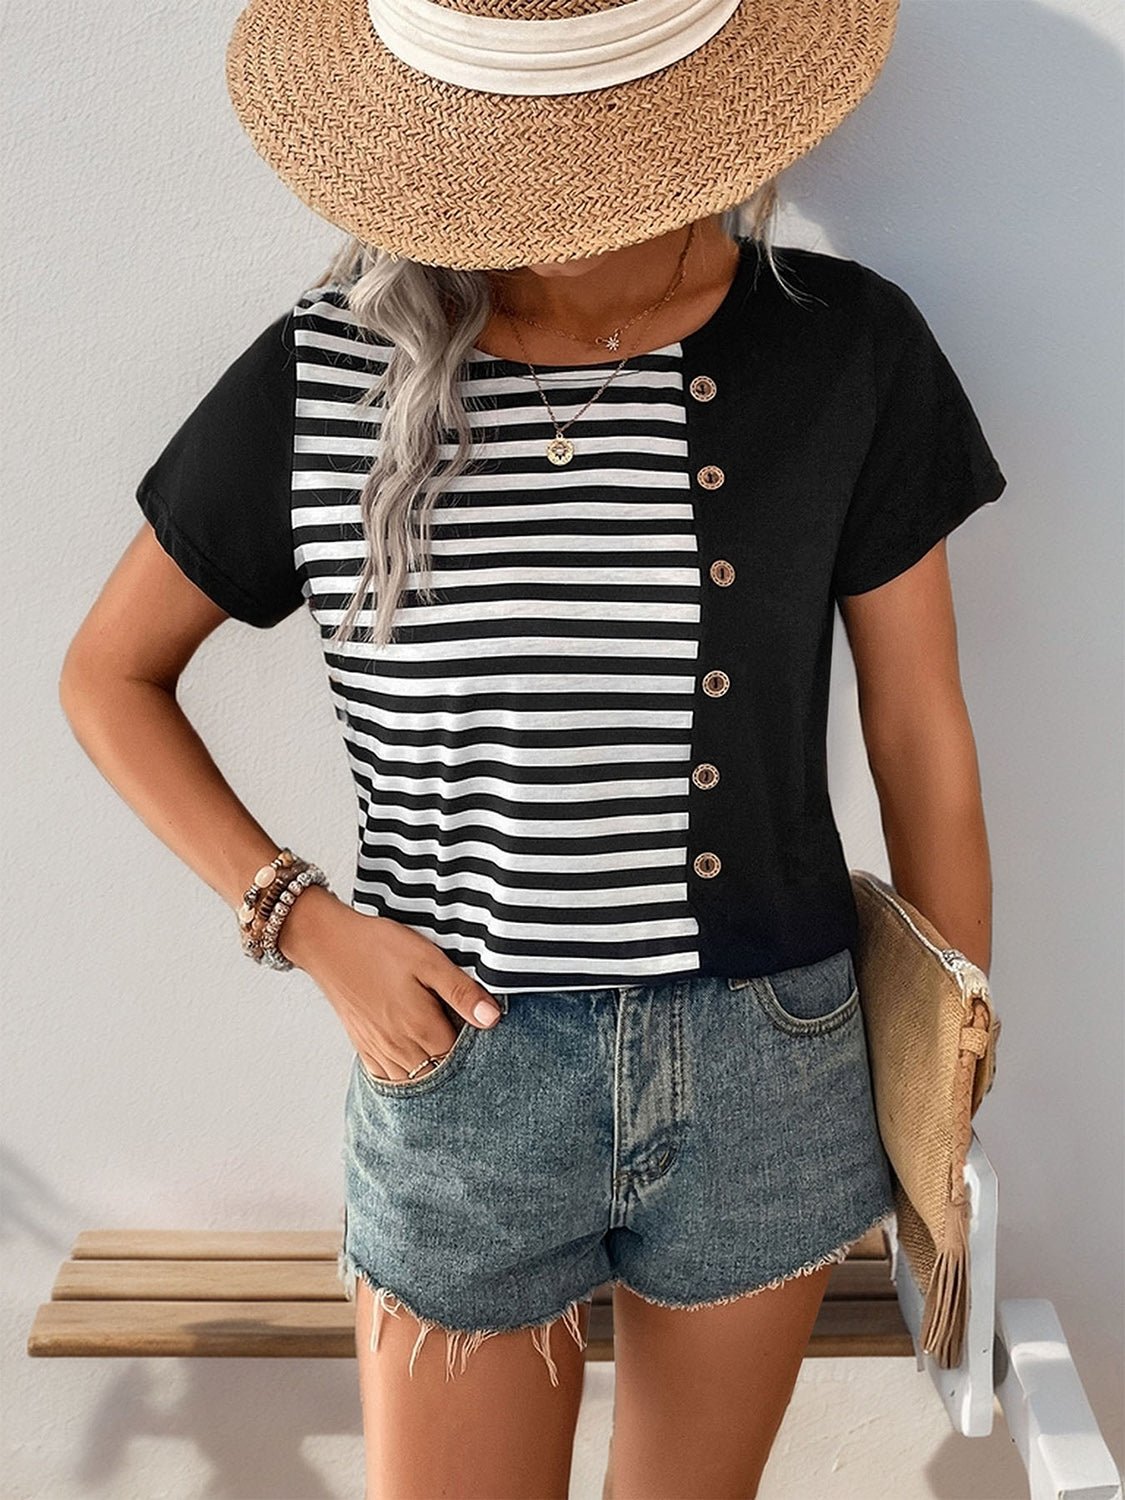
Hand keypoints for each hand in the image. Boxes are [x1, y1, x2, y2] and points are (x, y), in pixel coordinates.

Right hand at [276, 885, 502, 1081]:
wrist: (327, 943)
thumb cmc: (379, 947)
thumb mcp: (428, 960)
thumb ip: (461, 992)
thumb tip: (493, 1019)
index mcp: (420, 1028)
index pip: (459, 1058)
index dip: (476, 1052)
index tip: (484, 1037)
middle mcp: (399, 1047)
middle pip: (437, 1074)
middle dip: (455, 1066)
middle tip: (466, 1044)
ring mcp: (378, 1050)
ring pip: (413, 1081)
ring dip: (430, 1074)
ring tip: (443, 1051)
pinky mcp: (362, 1046)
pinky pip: (387, 1077)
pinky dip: (405, 1076)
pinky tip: (414, 1062)